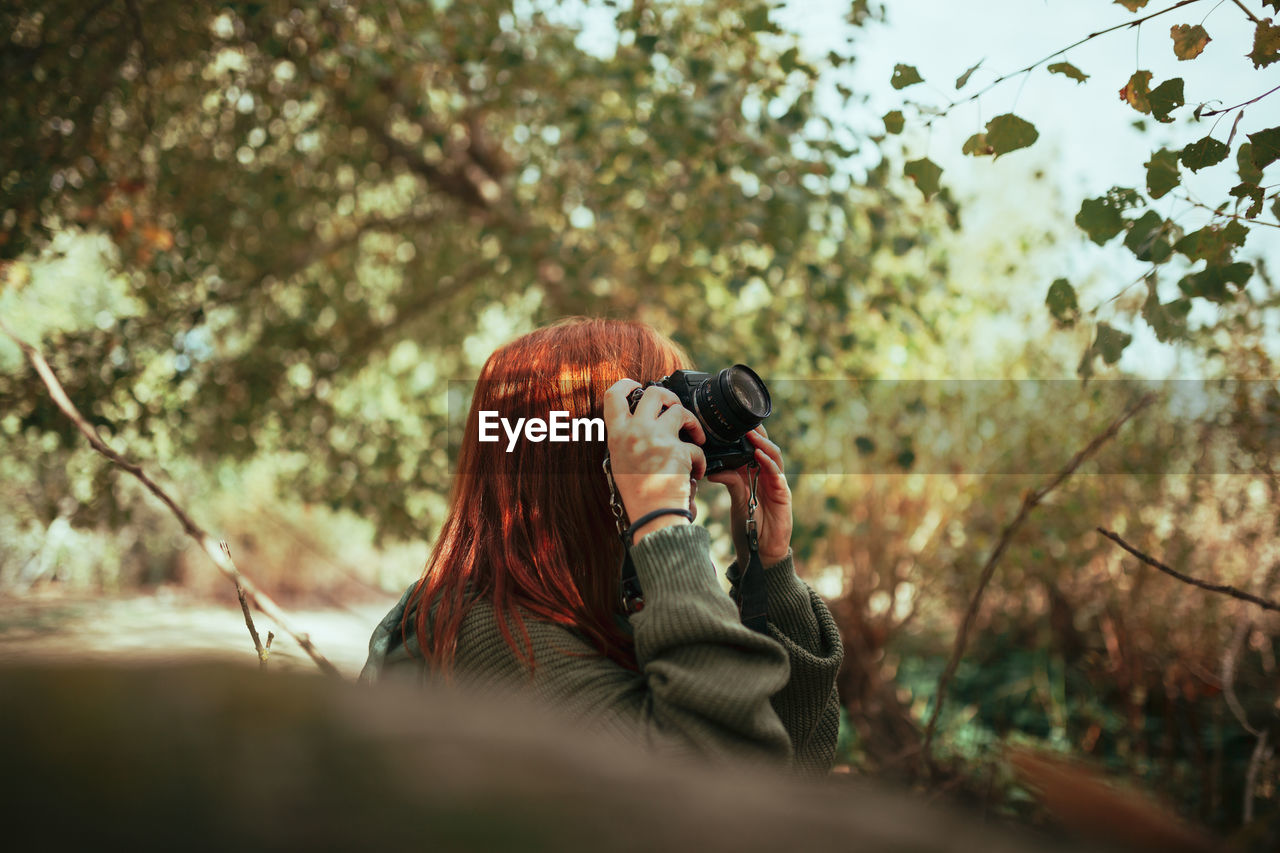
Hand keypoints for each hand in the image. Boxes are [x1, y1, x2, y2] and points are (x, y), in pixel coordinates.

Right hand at [604, 380, 706, 542]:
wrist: (653, 517)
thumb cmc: (639, 495)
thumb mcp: (622, 462)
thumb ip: (630, 439)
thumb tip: (647, 420)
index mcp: (617, 435)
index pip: (613, 396)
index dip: (627, 384)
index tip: (637, 386)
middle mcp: (634, 432)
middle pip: (654, 393)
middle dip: (670, 397)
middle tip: (676, 409)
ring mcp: (656, 439)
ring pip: (680, 412)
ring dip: (692, 424)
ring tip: (696, 438)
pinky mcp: (677, 449)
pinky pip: (695, 445)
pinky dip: (700, 458)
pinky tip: (696, 472)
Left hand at [706, 427, 791, 567]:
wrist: (760, 552)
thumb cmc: (748, 526)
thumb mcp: (736, 500)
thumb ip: (730, 482)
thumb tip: (712, 470)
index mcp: (755, 476)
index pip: (753, 450)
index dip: (748, 436)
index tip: (736, 422)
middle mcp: (768, 477)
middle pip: (766, 449)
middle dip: (758, 435)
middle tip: (746, 421)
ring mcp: (777, 486)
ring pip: (774, 459)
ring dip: (763, 445)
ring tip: (752, 435)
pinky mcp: (783, 497)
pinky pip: (778, 476)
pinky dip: (769, 465)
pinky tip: (760, 457)